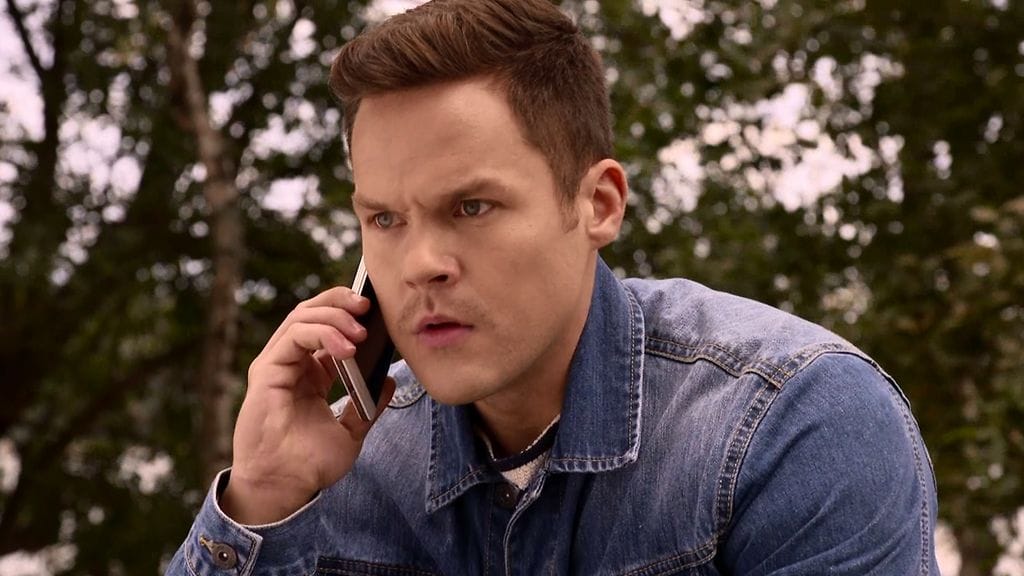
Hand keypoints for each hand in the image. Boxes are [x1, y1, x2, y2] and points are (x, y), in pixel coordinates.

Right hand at [220, 287, 394, 524]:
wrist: (285, 488)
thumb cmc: (309, 465)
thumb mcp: (352, 431)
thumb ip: (368, 405)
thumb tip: (388, 380)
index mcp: (308, 374)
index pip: (325, 327)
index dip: (349, 314)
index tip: (377, 313)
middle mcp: (291, 364)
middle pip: (312, 312)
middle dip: (341, 302)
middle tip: (369, 305)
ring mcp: (276, 365)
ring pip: (302, 317)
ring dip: (335, 316)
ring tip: (361, 331)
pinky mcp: (266, 370)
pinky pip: (294, 336)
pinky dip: (322, 333)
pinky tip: (346, 348)